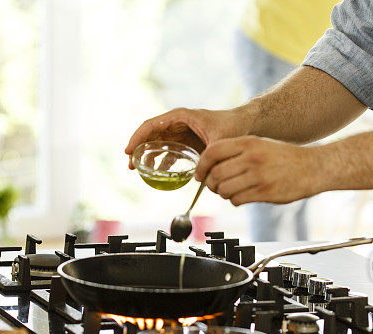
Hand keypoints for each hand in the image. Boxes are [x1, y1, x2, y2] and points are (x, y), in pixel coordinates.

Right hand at [125, 108, 246, 168]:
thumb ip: (208, 157)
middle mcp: (177, 123)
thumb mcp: (218, 140)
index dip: (137, 138)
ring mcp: (180, 133)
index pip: (151, 125)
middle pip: (150, 136)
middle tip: (132, 167)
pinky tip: (158, 174)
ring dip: (148, 157)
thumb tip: (197, 177)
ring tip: (141, 172)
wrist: (243, 124)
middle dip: (139, 150)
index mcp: (180, 117)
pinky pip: (169, 152)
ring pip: (157, 145)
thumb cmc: (231, 126)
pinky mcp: (185, 143)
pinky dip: (162, 162)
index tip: (128, 151)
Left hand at [196, 137, 322, 205]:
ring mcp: (258, 175)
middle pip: (215, 174)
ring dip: (223, 194)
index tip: (199, 174)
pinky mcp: (264, 192)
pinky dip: (235, 201)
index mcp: (247, 143)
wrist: (312, 167)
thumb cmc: (284, 157)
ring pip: (224, 189)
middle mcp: (251, 157)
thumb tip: (210, 168)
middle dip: (210, 184)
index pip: (211, 152)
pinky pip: (237, 200)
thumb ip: (236, 153)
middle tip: (214, 187)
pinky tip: (242, 197)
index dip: (201, 166)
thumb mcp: (259, 144)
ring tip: (230, 192)